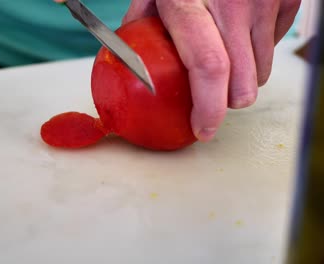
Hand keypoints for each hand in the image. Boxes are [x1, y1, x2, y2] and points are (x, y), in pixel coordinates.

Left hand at [123, 0, 300, 141]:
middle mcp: (233, 3)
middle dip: (228, 102)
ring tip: (224, 54)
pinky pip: (276, 45)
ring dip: (244, 78)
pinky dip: (258, 50)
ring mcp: (264, 0)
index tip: (202, 129)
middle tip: (211, 98)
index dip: (208, 108)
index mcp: (190, 2)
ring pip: (262, 72)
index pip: (209, 67)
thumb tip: (127, 63)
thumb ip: (139, 24)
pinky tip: (240, 31)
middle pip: (244, 83)